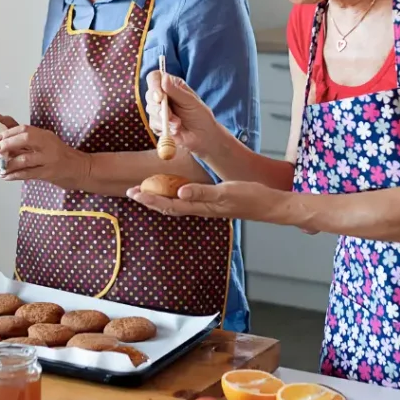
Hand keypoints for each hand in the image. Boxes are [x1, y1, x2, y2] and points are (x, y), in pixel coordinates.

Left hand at [0, 125, 88, 189]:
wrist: (80, 168)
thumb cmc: (60, 155)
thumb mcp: (48, 143)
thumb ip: (30, 141)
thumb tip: (7, 141)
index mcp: (46, 135)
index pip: (25, 129)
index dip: (9, 132)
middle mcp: (48, 145)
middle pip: (25, 139)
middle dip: (7, 144)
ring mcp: (49, 159)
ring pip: (25, 159)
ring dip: (9, 163)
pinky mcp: (49, 173)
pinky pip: (29, 174)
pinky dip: (15, 175)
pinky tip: (6, 176)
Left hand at [127, 179, 277, 220]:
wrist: (268, 205)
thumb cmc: (250, 197)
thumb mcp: (226, 192)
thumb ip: (202, 192)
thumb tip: (179, 193)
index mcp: (201, 206)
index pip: (169, 204)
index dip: (150, 199)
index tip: (134, 193)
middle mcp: (200, 208)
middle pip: (168, 206)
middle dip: (149, 199)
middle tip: (130, 192)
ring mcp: (206, 206)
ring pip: (176, 204)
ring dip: (159, 198)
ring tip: (145, 192)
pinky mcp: (212, 202)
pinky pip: (187, 201)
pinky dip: (174, 196)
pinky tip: (172, 191)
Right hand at [144, 70, 218, 157]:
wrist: (203, 137)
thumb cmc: (200, 116)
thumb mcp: (191, 101)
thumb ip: (176, 91)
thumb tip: (164, 78)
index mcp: (171, 84)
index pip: (155, 78)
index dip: (154, 85)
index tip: (159, 97)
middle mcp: (162, 95)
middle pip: (149, 94)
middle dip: (158, 106)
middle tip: (170, 115)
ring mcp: (158, 109)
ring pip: (150, 110)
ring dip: (164, 119)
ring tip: (178, 124)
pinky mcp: (156, 123)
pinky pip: (153, 123)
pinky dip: (163, 127)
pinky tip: (175, 130)